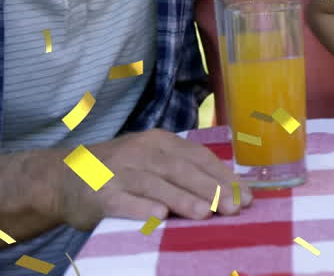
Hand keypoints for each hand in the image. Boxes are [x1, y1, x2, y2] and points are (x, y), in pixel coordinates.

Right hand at [55, 129, 251, 230]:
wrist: (62, 176)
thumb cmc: (120, 171)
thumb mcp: (152, 160)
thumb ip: (184, 170)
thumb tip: (230, 189)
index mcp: (160, 141)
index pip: (199, 157)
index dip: (224, 176)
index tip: (246, 196)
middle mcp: (141, 151)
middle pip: (182, 169)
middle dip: (211, 189)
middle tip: (234, 207)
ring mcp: (118, 171)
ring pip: (156, 184)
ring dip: (183, 198)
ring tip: (206, 213)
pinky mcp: (98, 193)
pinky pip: (122, 201)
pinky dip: (141, 207)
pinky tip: (159, 216)